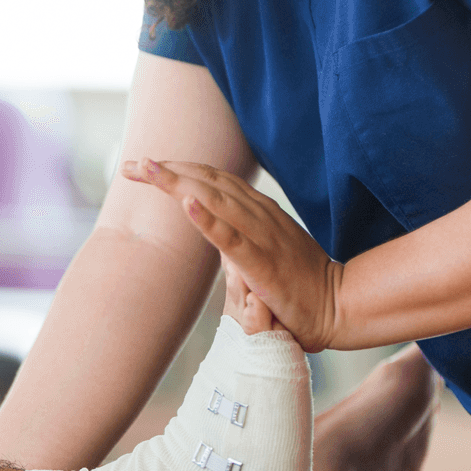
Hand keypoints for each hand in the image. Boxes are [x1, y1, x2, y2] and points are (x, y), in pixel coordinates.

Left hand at [122, 159, 343, 351]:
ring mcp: (262, 236)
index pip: (213, 178)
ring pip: (215, 200)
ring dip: (178, 182)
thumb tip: (207, 221)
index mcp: (258, 209)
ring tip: (147, 169)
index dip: (179, 167)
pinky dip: (207, 219)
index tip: (145, 165)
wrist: (339, 306)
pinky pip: (231, 238)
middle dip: (167, 170)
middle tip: (131, 164)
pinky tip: (186, 204)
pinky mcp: (263, 263)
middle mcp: (259, 214)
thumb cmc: (300, 282)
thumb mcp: (262, 248)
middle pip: (207, 181)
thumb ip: (235, 232)